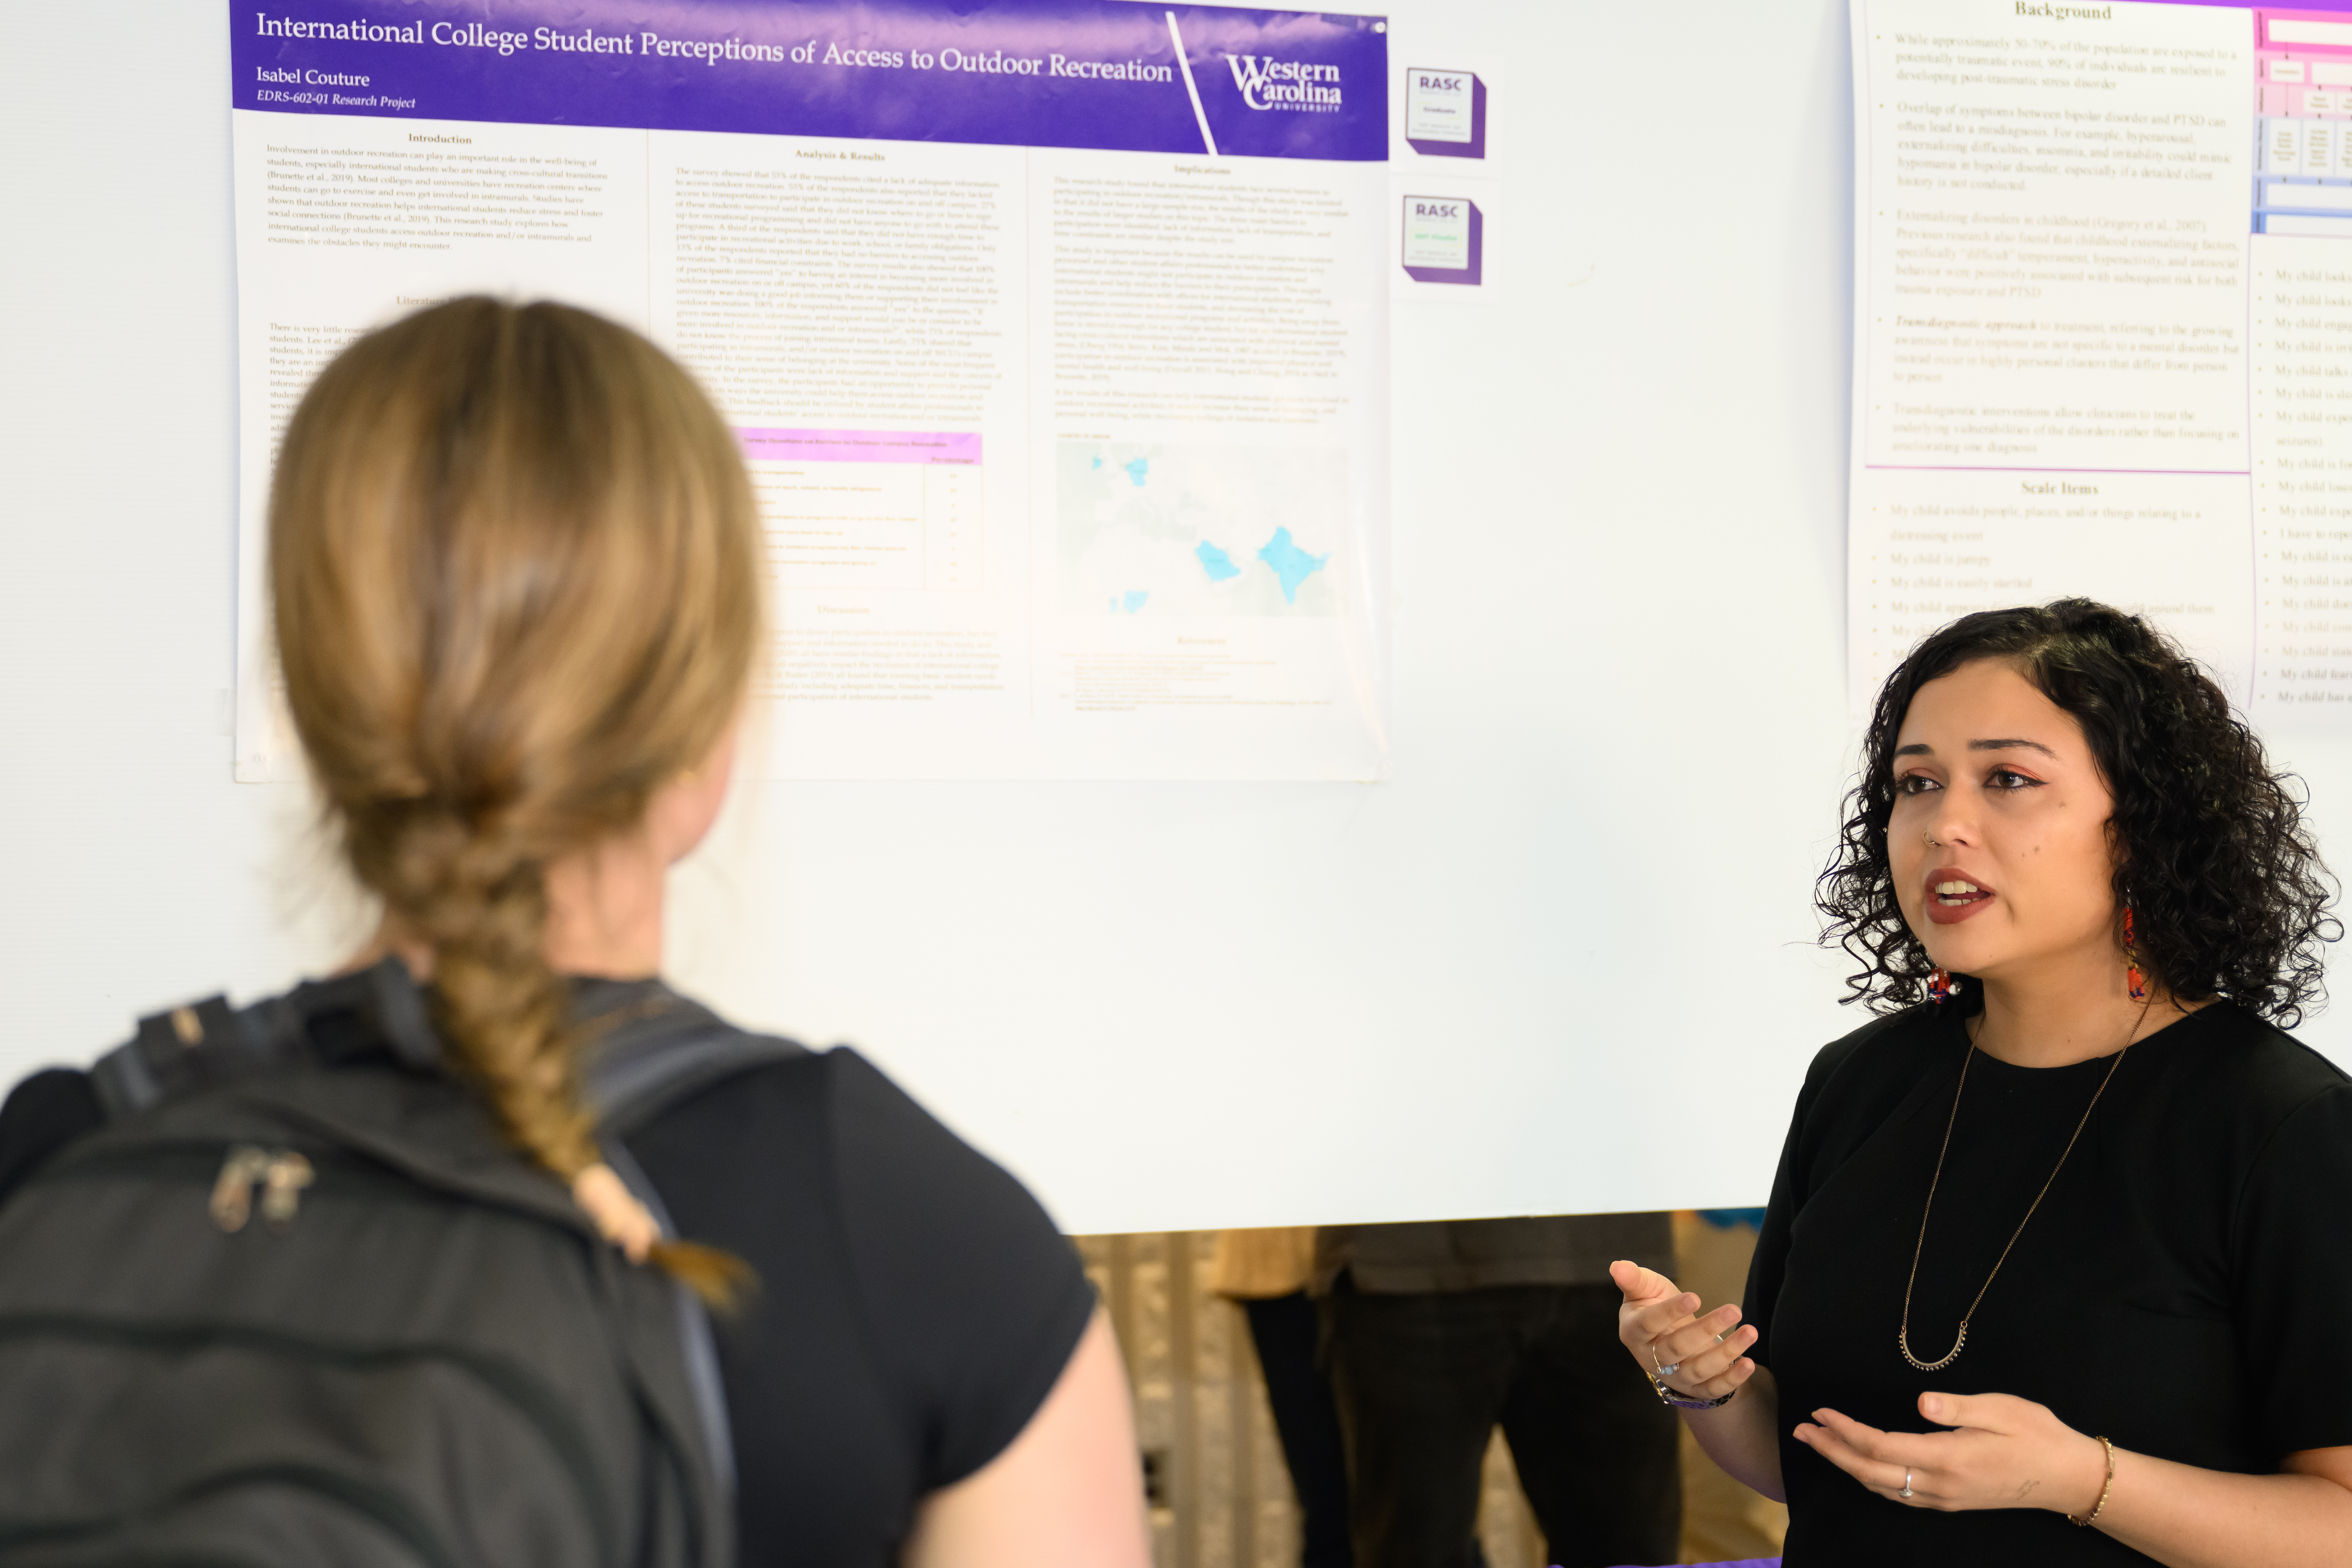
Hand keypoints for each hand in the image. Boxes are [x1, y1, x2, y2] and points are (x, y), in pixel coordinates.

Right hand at [1609, 1258, 1760, 1403]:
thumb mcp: (1645, 1289)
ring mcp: (1675, 1377)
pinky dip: (1732, 1379)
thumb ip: (1633, 1279)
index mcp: (1634, 1332)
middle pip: (1675, 1348)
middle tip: (1734, 1309)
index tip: (1696, 1297)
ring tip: (1750, 1332)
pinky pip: (1714, 1389)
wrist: (1669, 1339)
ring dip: (1726, 1352)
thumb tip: (1617, 1265)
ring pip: (1699, 1369)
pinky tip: (1749, 1363)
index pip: (1648, 1324)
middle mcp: (1651, 1359)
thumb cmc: (1655, 1306)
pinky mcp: (1697, 1389)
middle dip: (1705, 1329)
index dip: (1670, 1312)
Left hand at [1796, 1392, 2108, 1514]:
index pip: (1880, 1446)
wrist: (2067, 1477)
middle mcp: (1939, 1485)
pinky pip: (1899, 1494)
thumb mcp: (2002, 1410)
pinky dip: (1870, 1478)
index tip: (1819, 1412)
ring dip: (1846, 1464)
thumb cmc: (2036, 1434)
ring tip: (1819, 1442)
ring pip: (1881, 1486)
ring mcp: (1944, 1498)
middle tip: (1799, 1430)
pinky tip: (1859, 1465)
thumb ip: (1958, 1407)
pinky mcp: (1951, 1501)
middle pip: (1870, 1471)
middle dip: (1831, 1450)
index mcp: (1947, 1458)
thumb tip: (1921, 1402)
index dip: (1845, 1430)